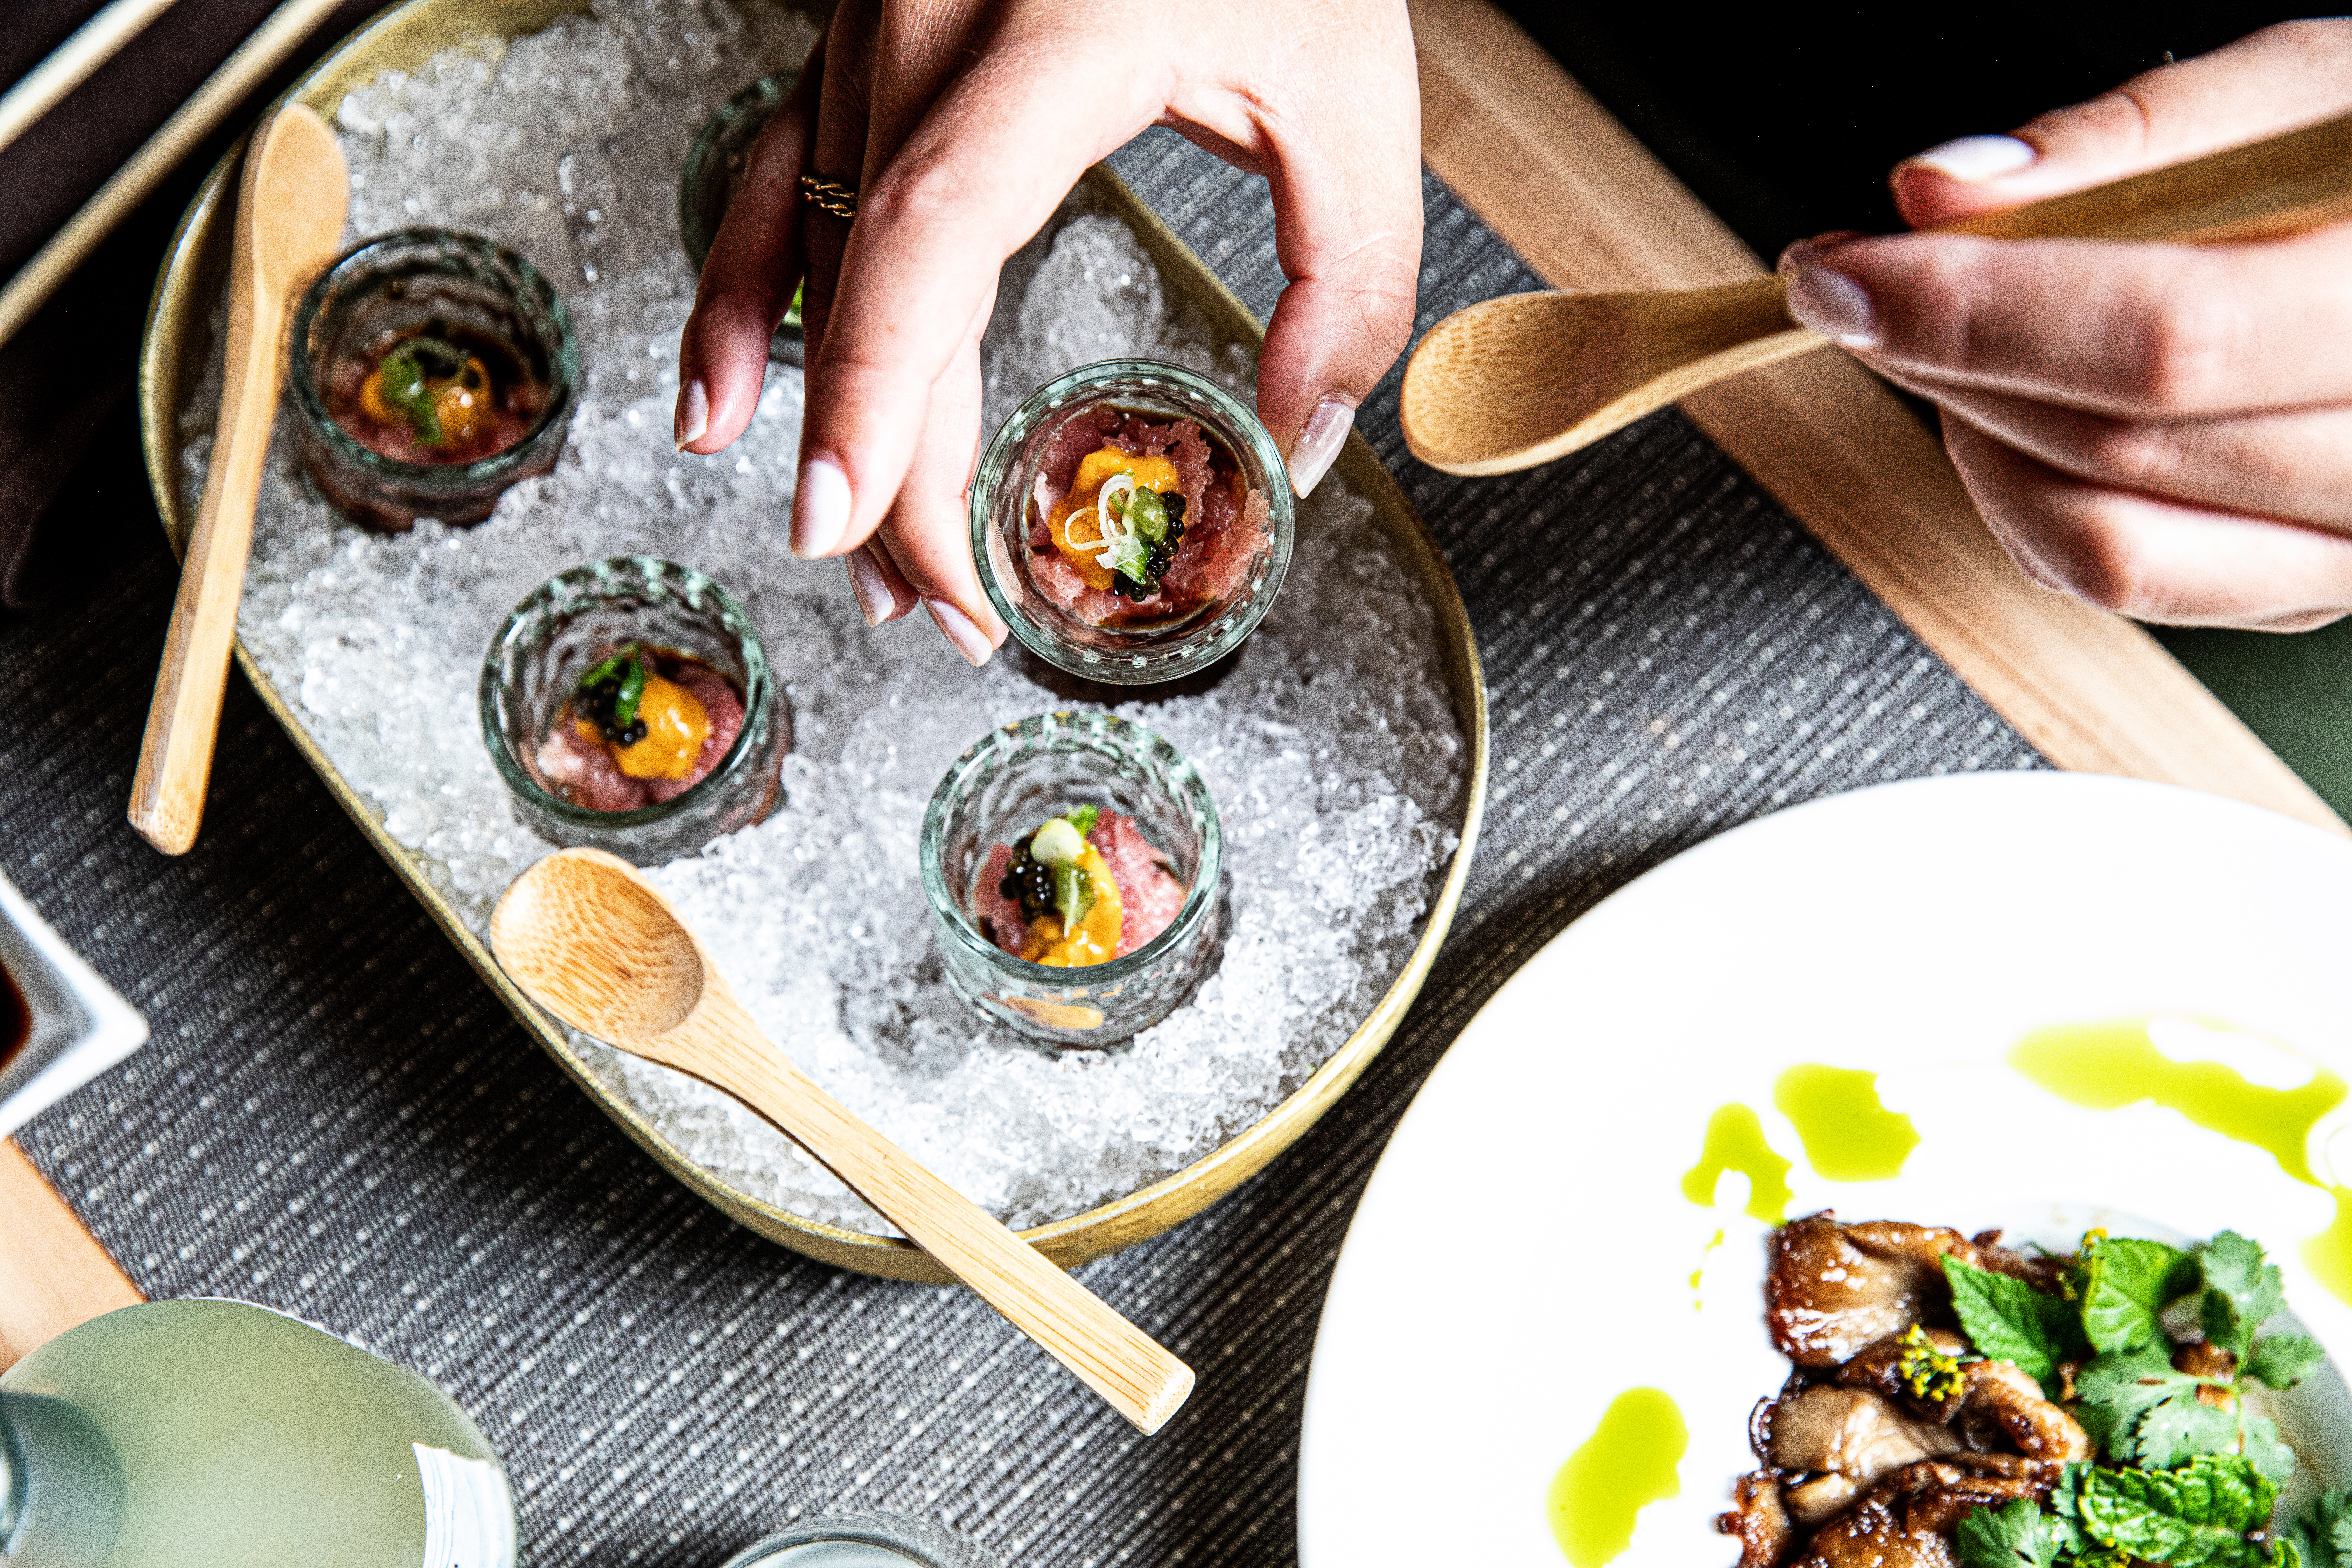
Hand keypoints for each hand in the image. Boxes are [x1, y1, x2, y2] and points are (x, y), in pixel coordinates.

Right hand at [675, 0, 1421, 662]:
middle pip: (873, 283)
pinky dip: (745, 298)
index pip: (929, 239)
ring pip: (819, 254)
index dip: (872, 392)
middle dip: (889, 469)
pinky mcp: (859, 42)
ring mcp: (873, 29)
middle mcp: (927, 26)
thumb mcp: (1351, 88)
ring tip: (858, 560)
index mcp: (1053, 35)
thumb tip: (1300, 449)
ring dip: (827, 416)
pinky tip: (720, 406)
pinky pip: (776, 181)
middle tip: (936, 615)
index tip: (853, 524)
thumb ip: (1348, 280)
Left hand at [1779, 21, 2351, 631]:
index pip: (2155, 342)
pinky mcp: (2303, 583)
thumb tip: (1938, 192)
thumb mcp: (2299, 94)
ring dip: (1977, 443)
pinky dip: (2028, 506)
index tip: (1843, 274)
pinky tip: (2013, 415)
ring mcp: (2349, 539)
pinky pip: (2130, 586)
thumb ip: (2123, 143)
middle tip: (1860, 293)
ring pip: (2104, 545)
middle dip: (1942, 366)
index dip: (1970, 312)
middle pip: (2109, 447)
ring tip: (1946, 346)